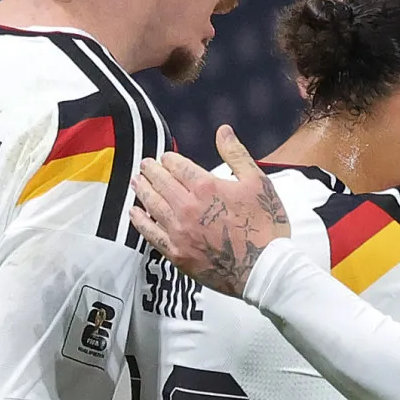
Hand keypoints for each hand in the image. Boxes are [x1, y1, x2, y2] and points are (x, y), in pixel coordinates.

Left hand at [128, 125, 289, 297]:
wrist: (263, 269)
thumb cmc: (265, 226)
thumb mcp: (258, 183)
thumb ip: (237, 155)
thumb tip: (223, 131)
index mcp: (206, 187)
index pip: (177, 166)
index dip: (169, 159)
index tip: (166, 157)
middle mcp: (187, 207)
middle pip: (160, 182)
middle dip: (151, 171)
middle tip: (145, 165)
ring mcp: (179, 231)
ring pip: (152, 205)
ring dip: (142, 190)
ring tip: (136, 182)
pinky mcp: (177, 252)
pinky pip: (151, 234)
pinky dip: (140, 222)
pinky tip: (135, 214)